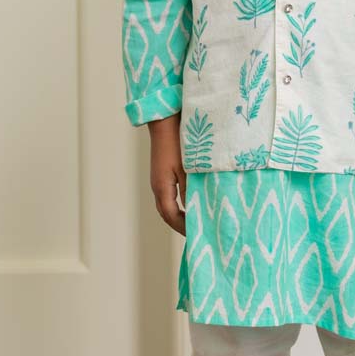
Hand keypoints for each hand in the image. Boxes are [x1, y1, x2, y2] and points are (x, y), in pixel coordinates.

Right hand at [148, 113, 186, 234]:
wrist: (165, 120)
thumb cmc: (177, 142)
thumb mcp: (187, 168)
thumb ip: (191, 190)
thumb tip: (196, 210)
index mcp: (162, 187)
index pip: (171, 216)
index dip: (183, 228)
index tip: (197, 235)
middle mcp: (157, 186)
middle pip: (167, 213)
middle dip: (180, 225)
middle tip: (197, 233)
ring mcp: (158, 179)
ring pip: (167, 204)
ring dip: (179, 214)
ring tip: (195, 220)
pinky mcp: (162, 172)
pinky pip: (169, 194)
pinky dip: (179, 203)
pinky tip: (191, 200)